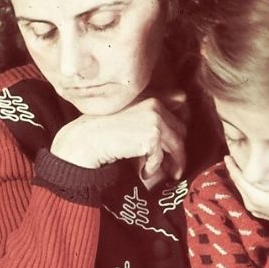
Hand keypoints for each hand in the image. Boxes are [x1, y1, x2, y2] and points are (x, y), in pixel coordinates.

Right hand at [50, 95, 186, 182]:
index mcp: (149, 93)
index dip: (183, 118)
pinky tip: (143, 173)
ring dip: (174, 162)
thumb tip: (175, 129)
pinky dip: (153, 168)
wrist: (84, 139)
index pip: (181, 99)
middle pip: (182, 126)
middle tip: (173, 163)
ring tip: (167, 174)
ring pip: (178, 144)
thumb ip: (147, 114)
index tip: (177, 135)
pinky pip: (161, 157)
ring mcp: (154, 118)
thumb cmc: (101, 129)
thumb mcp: (127, 113)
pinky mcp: (151, 136)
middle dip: (179, 146)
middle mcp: (154, 102)